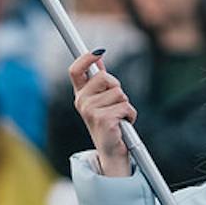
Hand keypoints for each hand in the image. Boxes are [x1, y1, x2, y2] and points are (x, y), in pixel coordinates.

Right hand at [68, 51, 134, 177]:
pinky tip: (123, 125)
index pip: (75, 71)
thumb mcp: (102, 99)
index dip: (85, 58)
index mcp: (80, 95)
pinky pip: (126, 106)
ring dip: (125, 105)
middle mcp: (82, 102)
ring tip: (118, 118)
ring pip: (119, 93)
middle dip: (116, 87)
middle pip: (104, 77)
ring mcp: (91, 112)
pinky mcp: (104, 120)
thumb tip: (98, 55)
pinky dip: (130, 115)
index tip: (97, 52)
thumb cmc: (109, 124)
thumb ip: (100, 78)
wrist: (111, 152)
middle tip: (114, 104)